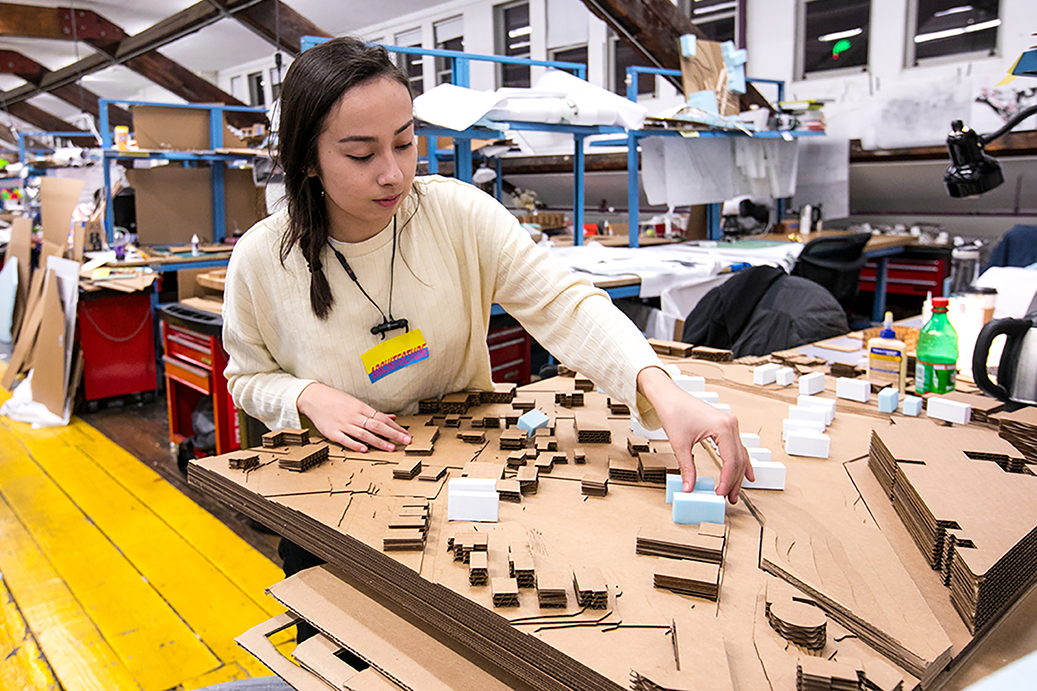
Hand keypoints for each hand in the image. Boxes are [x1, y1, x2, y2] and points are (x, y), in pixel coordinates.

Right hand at [296, 382, 411, 452]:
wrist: (314, 398)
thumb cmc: (337, 401)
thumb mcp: (357, 403)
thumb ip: (374, 413)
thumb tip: (392, 418)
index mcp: (361, 408)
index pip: (382, 419)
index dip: (396, 427)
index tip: (407, 434)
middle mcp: (354, 415)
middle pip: (377, 426)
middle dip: (393, 434)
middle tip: (406, 441)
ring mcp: (343, 424)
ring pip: (364, 434)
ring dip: (378, 441)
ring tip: (391, 448)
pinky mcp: (332, 432)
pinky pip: (345, 439)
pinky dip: (355, 444)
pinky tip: (365, 449)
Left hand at [637, 367, 753, 503]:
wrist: (668, 395)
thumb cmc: (674, 411)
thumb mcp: (680, 444)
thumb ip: (687, 468)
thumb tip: (689, 487)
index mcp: (723, 427)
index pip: (731, 462)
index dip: (726, 481)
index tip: (720, 494)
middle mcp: (731, 424)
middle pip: (739, 460)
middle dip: (734, 481)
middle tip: (729, 498)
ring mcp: (730, 423)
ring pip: (740, 454)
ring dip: (738, 474)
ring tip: (734, 492)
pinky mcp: (725, 425)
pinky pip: (737, 447)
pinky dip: (740, 461)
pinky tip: (745, 474)